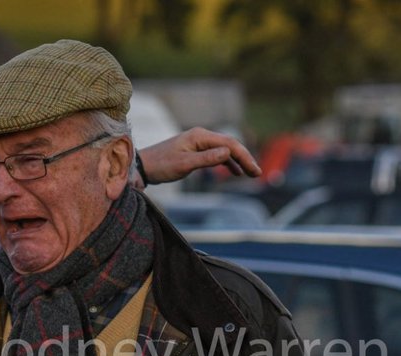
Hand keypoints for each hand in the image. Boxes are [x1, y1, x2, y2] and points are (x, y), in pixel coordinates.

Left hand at [136, 127, 261, 183]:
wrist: (143, 165)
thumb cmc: (162, 165)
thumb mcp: (184, 164)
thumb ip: (206, 159)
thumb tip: (228, 152)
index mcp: (200, 136)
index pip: (230, 143)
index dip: (245, 156)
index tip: (254, 170)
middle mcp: (201, 136)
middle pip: (230, 145)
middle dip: (245, 158)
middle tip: (257, 174)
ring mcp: (199, 143)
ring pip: (225, 150)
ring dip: (238, 161)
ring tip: (250, 174)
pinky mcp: (196, 150)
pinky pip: (216, 154)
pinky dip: (227, 162)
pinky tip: (235, 172)